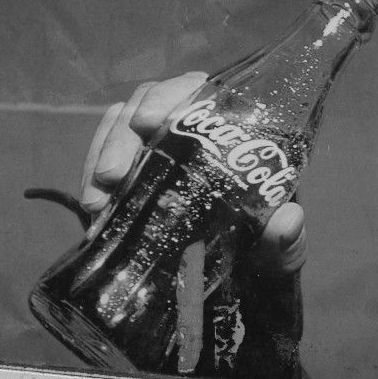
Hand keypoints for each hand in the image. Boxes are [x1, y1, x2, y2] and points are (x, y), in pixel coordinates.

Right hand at [79, 72, 306, 274]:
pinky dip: (90, 177)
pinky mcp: (133, 179)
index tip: (151, 121)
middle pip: (149, 105)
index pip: (201, 91)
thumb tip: (286, 222)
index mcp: (234, 137)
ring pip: (119, 127)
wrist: (243, 287)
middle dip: (123, 134)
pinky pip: (103, 160)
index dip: (173, 95)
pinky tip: (92, 208)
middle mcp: (193, 135)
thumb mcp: (282, 249)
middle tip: (112, 175)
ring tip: (97, 201)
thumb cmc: (269, 254)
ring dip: (101, 155)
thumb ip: (287, 239)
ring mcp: (159, 154)